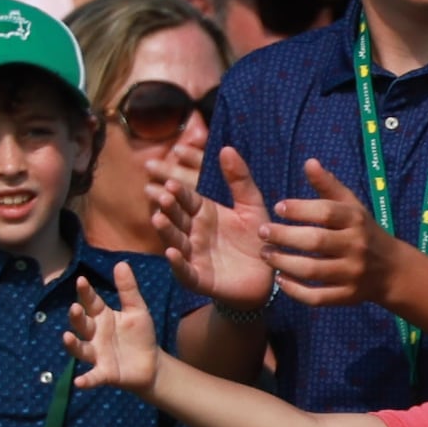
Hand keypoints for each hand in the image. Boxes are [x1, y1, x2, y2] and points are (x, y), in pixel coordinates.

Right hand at [64, 267, 164, 392]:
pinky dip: (86, 380)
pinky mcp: (104, 373)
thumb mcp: (137, 310)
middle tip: (75, 308)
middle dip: (76, 317)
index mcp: (102, 316)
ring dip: (72, 344)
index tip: (81, 280)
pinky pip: (92, 376)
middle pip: (81, 324)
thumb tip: (121, 263)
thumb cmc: (140, 335)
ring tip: (66, 337)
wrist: (152, 363)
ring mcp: (97, 354)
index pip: (91, 302)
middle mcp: (94, 334)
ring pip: (80, 349)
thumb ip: (128, 289)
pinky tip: (79, 382)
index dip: (86, 292)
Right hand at [165, 146, 277, 309]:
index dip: (178, 191)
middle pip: (177, 217)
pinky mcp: (199, 278)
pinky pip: (185, 271)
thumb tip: (226, 148)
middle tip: (162, 196)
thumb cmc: (258, 239)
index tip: (171, 181)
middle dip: (168, 207)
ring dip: (166, 230)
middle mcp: (194, 232)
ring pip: (175, 241)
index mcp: (204, 213)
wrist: (268, 276)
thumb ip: (240, 180)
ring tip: (159, 218)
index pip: (187, 198)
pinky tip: (171, 252)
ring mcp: (194, 255)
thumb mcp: (251, 206)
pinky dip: (177, 263)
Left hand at [267, 156, 388, 307]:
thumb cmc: (363, 231)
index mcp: (356, 220)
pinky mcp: (347, 297)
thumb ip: (328, 186)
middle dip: (285, 237)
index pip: (326, 212)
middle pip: (316, 242)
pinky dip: (296, 291)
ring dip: (284, 263)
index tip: (277, 207)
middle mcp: (356, 246)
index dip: (300, 209)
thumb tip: (309, 162)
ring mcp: (352, 274)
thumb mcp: (352, 205)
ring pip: (313, 271)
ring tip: (265, 254)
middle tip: (262, 232)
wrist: (391, 270)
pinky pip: (317, 297)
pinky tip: (280, 280)